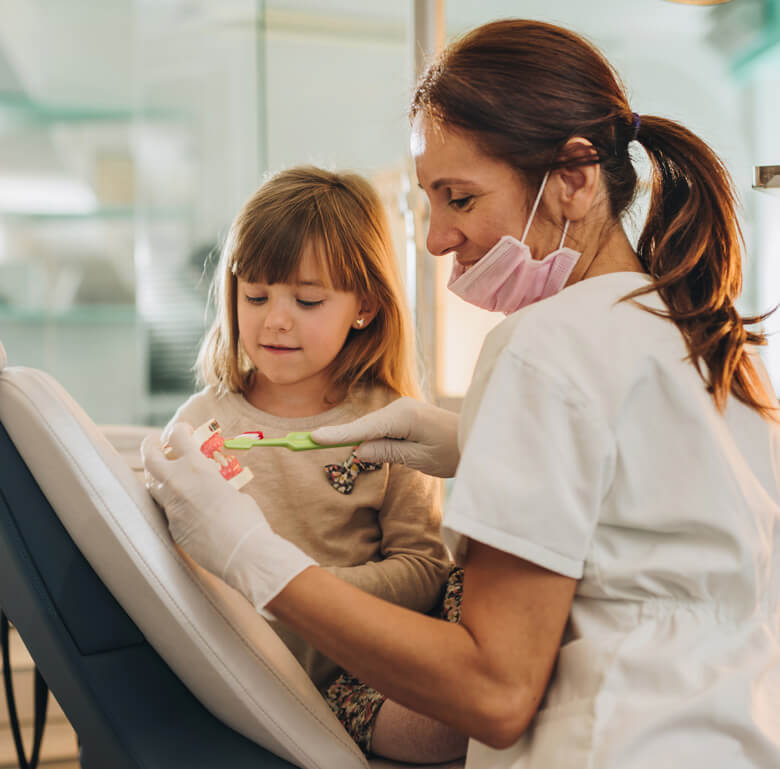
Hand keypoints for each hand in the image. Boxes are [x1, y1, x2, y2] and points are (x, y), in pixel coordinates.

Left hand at [142, 423, 315, 618]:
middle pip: (150, 457)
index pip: (177, 437)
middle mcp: (177, 483)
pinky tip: (186, 506)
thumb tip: (213, 485)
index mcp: (196, 467)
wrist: (242, 552)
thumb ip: (217, 482)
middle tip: (155, 443)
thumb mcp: (233, 489)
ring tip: (166, 473)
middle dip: (151, 446)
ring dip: (157, 475)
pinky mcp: (172, 527)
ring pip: (152, 485)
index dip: (180, 429)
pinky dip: (172, 503)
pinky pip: (166, 510)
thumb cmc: (247, 518)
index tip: (184, 430)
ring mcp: (171, 507)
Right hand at [311, 397, 459, 477]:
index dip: (336, 435)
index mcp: (403, 417)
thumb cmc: (453, 451)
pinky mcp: (404, 416)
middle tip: (304, 443)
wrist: (477, 438)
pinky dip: (368, 438)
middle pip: (362, 427)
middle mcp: (399, 408)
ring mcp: (401, 410)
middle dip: (340, 438)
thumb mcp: (420, 459)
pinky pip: (379, 429)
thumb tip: (359, 450)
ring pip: (370, 429)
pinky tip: (359, 447)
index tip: (312, 439)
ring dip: (356, 440)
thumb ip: (387, 453)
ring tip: (328, 447)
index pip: (363, 429)